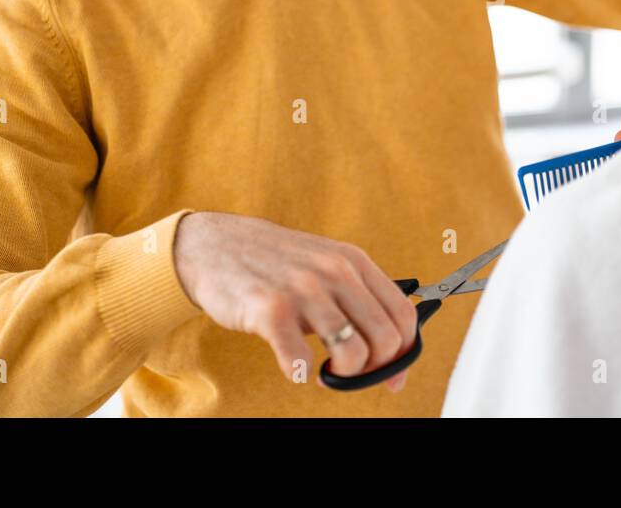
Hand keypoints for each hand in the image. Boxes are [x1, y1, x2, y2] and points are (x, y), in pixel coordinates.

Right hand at [173, 212, 417, 391]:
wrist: (215, 245)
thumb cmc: (276, 264)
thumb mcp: (325, 265)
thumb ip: (356, 297)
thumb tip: (390, 348)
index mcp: (354, 262)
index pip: (403, 315)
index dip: (405, 354)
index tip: (392, 376)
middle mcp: (335, 272)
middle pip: (385, 340)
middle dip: (373, 370)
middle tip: (348, 373)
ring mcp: (303, 289)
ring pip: (352, 353)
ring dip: (340, 376)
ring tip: (322, 371)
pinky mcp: (270, 309)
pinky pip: (300, 359)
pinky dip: (300, 373)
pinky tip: (294, 366)